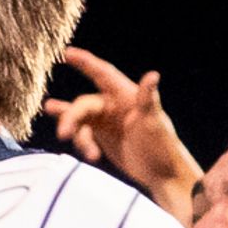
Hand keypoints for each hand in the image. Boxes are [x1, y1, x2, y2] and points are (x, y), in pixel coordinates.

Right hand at [40, 47, 201, 213]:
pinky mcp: (101, 137)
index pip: (103, 74)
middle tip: (64, 134)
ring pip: (79, 120)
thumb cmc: (164, 145)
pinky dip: (81, 142)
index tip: (67, 53)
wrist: (163, 174)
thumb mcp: (154, 122)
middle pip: (83, 104)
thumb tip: (152, 75)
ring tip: (75, 145)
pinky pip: (81, 133)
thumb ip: (148, 98)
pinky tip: (88, 153)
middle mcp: (113, 105)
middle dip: (71, 117)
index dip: (85, 63)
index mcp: (126, 96)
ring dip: (73, 131)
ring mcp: (105, 121)